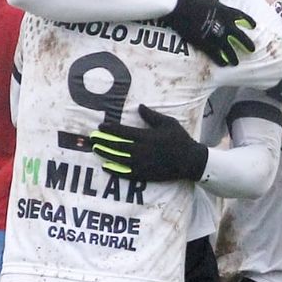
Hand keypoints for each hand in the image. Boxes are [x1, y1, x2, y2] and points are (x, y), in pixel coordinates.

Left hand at [89, 105, 208, 181]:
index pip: (123, 131)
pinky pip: (125, 173)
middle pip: (116, 145)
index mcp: (146, 136)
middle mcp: (141, 150)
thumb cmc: (179, 139)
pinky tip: (106, 166)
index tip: (100, 126)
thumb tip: (139, 106)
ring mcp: (141, 164)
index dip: (110, 128)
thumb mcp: (168, 123)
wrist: (189, 161)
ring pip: (118, 158)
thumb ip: (152, 116)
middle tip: (91, 138)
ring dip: (105, 153)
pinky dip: (114, 170)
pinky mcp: (144, 174)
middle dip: (103, 140)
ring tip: (95, 149)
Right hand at [162, 0, 254, 67]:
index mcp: (223, 9)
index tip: (254, 26)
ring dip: (233, 56)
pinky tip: (224, 64)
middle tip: (252, 49)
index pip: (240, 16)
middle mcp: (222, 23)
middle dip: (247, 42)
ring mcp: (214, 34)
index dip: (248, 21)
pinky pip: (215, 54)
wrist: (176, 4)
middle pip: (239, 35)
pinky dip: (220, 59)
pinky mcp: (204, 42)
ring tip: (236, 63)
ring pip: (228, 48)